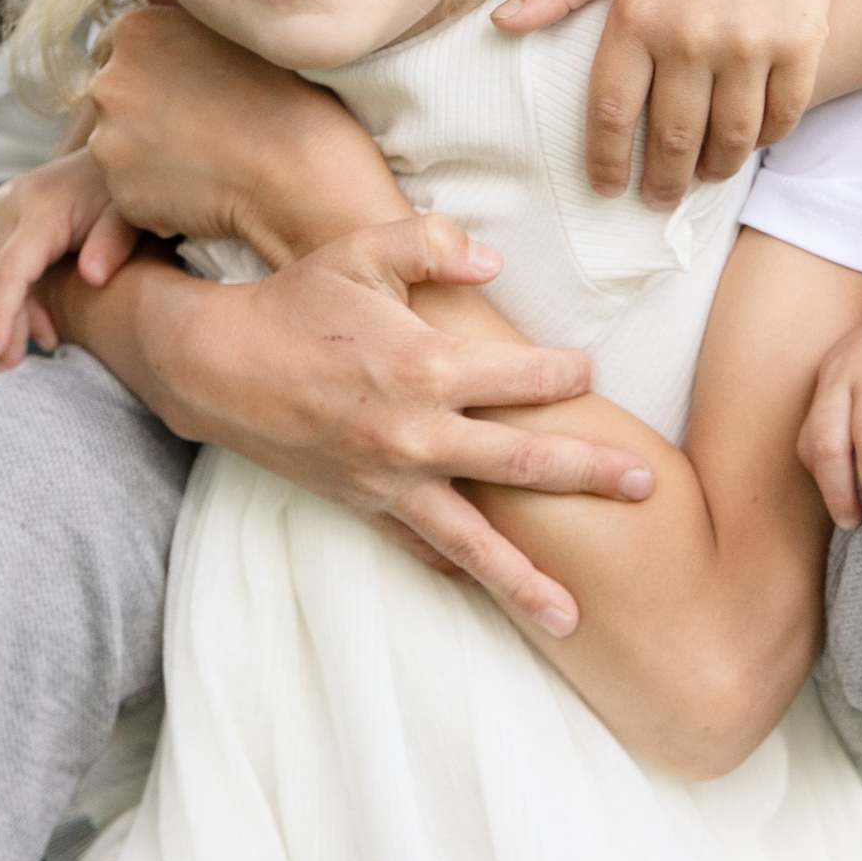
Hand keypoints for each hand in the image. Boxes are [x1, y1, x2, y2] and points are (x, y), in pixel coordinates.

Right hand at [0, 152, 133, 366]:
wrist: (112, 152)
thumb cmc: (125, 189)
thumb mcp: (132, 213)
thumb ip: (114, 242)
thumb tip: (93, 278)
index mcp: (40, 209)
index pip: (10, 271)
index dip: (2, 313)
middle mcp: (10, 205)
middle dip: (1, 323)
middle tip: (10, 368)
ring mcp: (2, 207)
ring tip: (9, 355)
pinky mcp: (3, 213)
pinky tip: (0, 326)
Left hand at [85, 3, 403, 260]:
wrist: (298, 169)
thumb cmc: (282, 95)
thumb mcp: (231, 31)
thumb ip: (180, 25)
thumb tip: (157, 17)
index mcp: (134, 29)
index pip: (119, 49)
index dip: (154, 71)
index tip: (189, 88)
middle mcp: (109, 81)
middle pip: (114, 98)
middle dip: (145, 112)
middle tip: (201, 126)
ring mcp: (108, 140)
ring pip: (120, 147)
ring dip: (151, 156)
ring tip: (210, 159)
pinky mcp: (120, 192)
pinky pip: (133, 192)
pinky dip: (159, 196)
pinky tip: (205, 189)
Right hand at [96, 214, 655, 632]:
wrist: (216, 366)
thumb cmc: (295, 302)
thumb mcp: (361, 250)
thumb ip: (434, 244)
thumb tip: (497, 260)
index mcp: (426, 366)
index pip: (525, 376)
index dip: (566, 372)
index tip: (587, 371)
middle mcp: (416, 434)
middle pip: (525, 461)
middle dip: (590, 474)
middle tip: (645, 487)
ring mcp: (391, 480)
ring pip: (476, 539)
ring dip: (527, 578)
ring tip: (574, 616)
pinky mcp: (365, 505)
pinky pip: (423, 546)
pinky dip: (461, 570)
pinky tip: (495, 593)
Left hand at [494, 0, 844, 204]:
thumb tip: (499, 24)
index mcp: (638, 16)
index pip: (610, 112)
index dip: (603, 160)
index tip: (604, 186)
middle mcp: (692, 38)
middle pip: (670, 139)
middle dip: (659, 183)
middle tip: (654, 200)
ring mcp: (751, 44)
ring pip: (729, 139)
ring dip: (712, 170)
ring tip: (701, 179)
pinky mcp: (801, 42)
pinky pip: (783, 115)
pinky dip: (765, 139)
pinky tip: (749, 143)